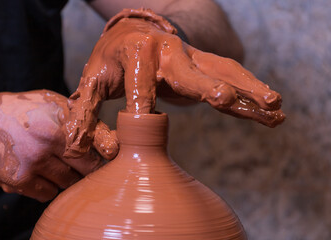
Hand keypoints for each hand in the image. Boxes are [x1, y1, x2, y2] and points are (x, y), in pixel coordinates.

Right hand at [0, 90, 115, 201]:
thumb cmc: (19, 108)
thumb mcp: (52, 102)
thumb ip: (79, 118)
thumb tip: (107, 137)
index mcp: (60, 122)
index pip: (99, 146)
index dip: (106, 153)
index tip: (107, 156)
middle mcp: (49, 143)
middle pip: (88, 169)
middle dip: (90, 168)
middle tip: (86, 164)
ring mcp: (33, 164)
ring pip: (69, 183)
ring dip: (70, 178)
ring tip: (62, 166)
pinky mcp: (19, 181)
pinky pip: (49, 194)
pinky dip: (51, 187)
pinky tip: (45, 174)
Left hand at [65, 9, 284, 156]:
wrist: (136, 31)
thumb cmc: (112, 59)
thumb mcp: (91, 81)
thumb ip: (86, 113)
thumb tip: (84, 149)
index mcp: (135, 56)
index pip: (137, 84)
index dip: (142, 105)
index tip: (149, 126)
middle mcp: (168, 54)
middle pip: (188, 72)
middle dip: (206, 85)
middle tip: (224, 98)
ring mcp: (191, 58)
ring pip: (223, 72)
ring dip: (247, 90)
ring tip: (274, 107)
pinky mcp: (205, 65)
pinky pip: (233, 77)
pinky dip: (252, 93)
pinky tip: (272, 109)